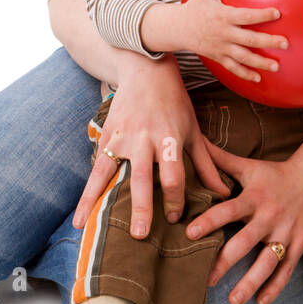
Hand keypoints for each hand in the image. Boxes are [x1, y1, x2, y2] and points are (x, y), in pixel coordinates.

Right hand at [71, 56, 231, 238]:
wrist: (145, 69)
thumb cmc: (175, 102)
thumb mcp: (194, 130)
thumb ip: (206, 164)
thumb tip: (223, 193)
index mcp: (170, 137)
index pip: (174, 174)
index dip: (176, 198)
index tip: (175, 217)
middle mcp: (144, 138)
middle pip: (143, 176)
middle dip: (142, 206)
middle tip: (141, 234)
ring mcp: (122, 137)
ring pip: (112, 173)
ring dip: (103, 201)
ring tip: (95, 228)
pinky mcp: (107, 137)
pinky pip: (96, 169)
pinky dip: (86, 193)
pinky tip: (79, 217)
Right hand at [180, 0, 287, 83]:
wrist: (176, 29)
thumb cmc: (194, 8)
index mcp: (223, 16)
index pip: (246, 16)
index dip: (262, 15)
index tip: (277, 13)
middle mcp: (224, 33)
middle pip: (249, 39)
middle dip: (268, 41)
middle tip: (285, 43)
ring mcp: (220, 47)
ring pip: (243, 57)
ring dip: (260, 62)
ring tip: (276, 66)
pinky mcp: (217, 56)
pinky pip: (233, 67)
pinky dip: (245, 74)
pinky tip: (259, 78)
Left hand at [184, 139, 302, 303]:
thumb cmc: (275, 173)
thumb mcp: (248, 165)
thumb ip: (219, 159)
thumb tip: (195, 140)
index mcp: (253, 197)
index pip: (227, 209)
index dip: (209, 220)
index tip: (190, 233)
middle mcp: (268, 216)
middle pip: (245, 242)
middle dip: (224, 262)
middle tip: (206, 279)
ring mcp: (286, 232)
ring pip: (267, 261)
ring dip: (250, 282)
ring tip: (234, 300)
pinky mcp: (300, 243)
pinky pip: (287, 268)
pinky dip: (275, 286)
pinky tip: (261, 302)